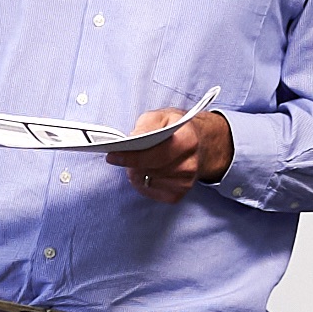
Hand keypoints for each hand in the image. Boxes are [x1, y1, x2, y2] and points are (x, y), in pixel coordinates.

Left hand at [107, 106, 234, 202]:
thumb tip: (131, 139)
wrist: (200, 144)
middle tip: (122, 155)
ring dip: (136, 172)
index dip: (131, 156)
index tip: (112, 156)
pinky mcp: (178, 195)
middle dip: (131, 163)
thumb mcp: (161, 116)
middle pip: (148, 170)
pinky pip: (149, 192)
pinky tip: (147, 171)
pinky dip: (142, 182)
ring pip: (145, 182)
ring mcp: (185, 183)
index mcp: (188, 141)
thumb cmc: (176, 129)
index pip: (155, 154)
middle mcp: (189, 165)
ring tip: (138, 161)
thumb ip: (146, 125)